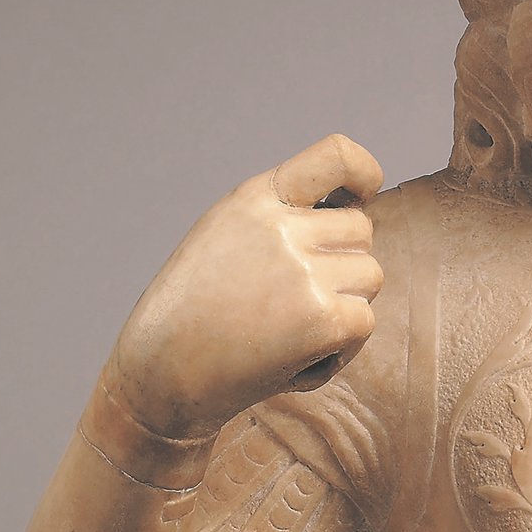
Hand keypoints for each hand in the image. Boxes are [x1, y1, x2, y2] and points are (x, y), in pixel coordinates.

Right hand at [101, 134, 385, 439]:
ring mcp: (306, 272)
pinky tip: (294, 358)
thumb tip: (354, 208)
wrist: (162, 375)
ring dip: (344, 305)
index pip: (336, 156)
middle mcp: (283, 227)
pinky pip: (365, 322)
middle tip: (289, 300)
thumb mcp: (227, 236)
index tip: (364, 194)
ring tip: (286, 329)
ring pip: (370, 277)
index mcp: (255, 198)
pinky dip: (341, 347)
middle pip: (361, 230)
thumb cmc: (194, 312)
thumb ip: (282, 215)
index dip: (363, 172)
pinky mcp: (325, 319)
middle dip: (341, 263)